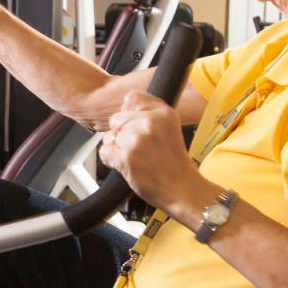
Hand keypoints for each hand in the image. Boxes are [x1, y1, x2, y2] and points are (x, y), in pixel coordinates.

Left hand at [99, 90, 207, 213]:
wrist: (182, 190)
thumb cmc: (174, 164)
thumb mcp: (169, 129)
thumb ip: (149, 115)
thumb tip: (124, 108)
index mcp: (163, 113)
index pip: (132, 98)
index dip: (128, 113)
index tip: (135, 126)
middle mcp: (149, 122)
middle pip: (116, 119)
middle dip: (121, 134)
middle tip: (139, 149)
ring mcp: (136, 139)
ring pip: (110, 137)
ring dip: (117, 149)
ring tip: (137, 160)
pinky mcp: (126, 157)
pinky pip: (105, 151)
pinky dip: (111, 161)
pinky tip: (128, 166)